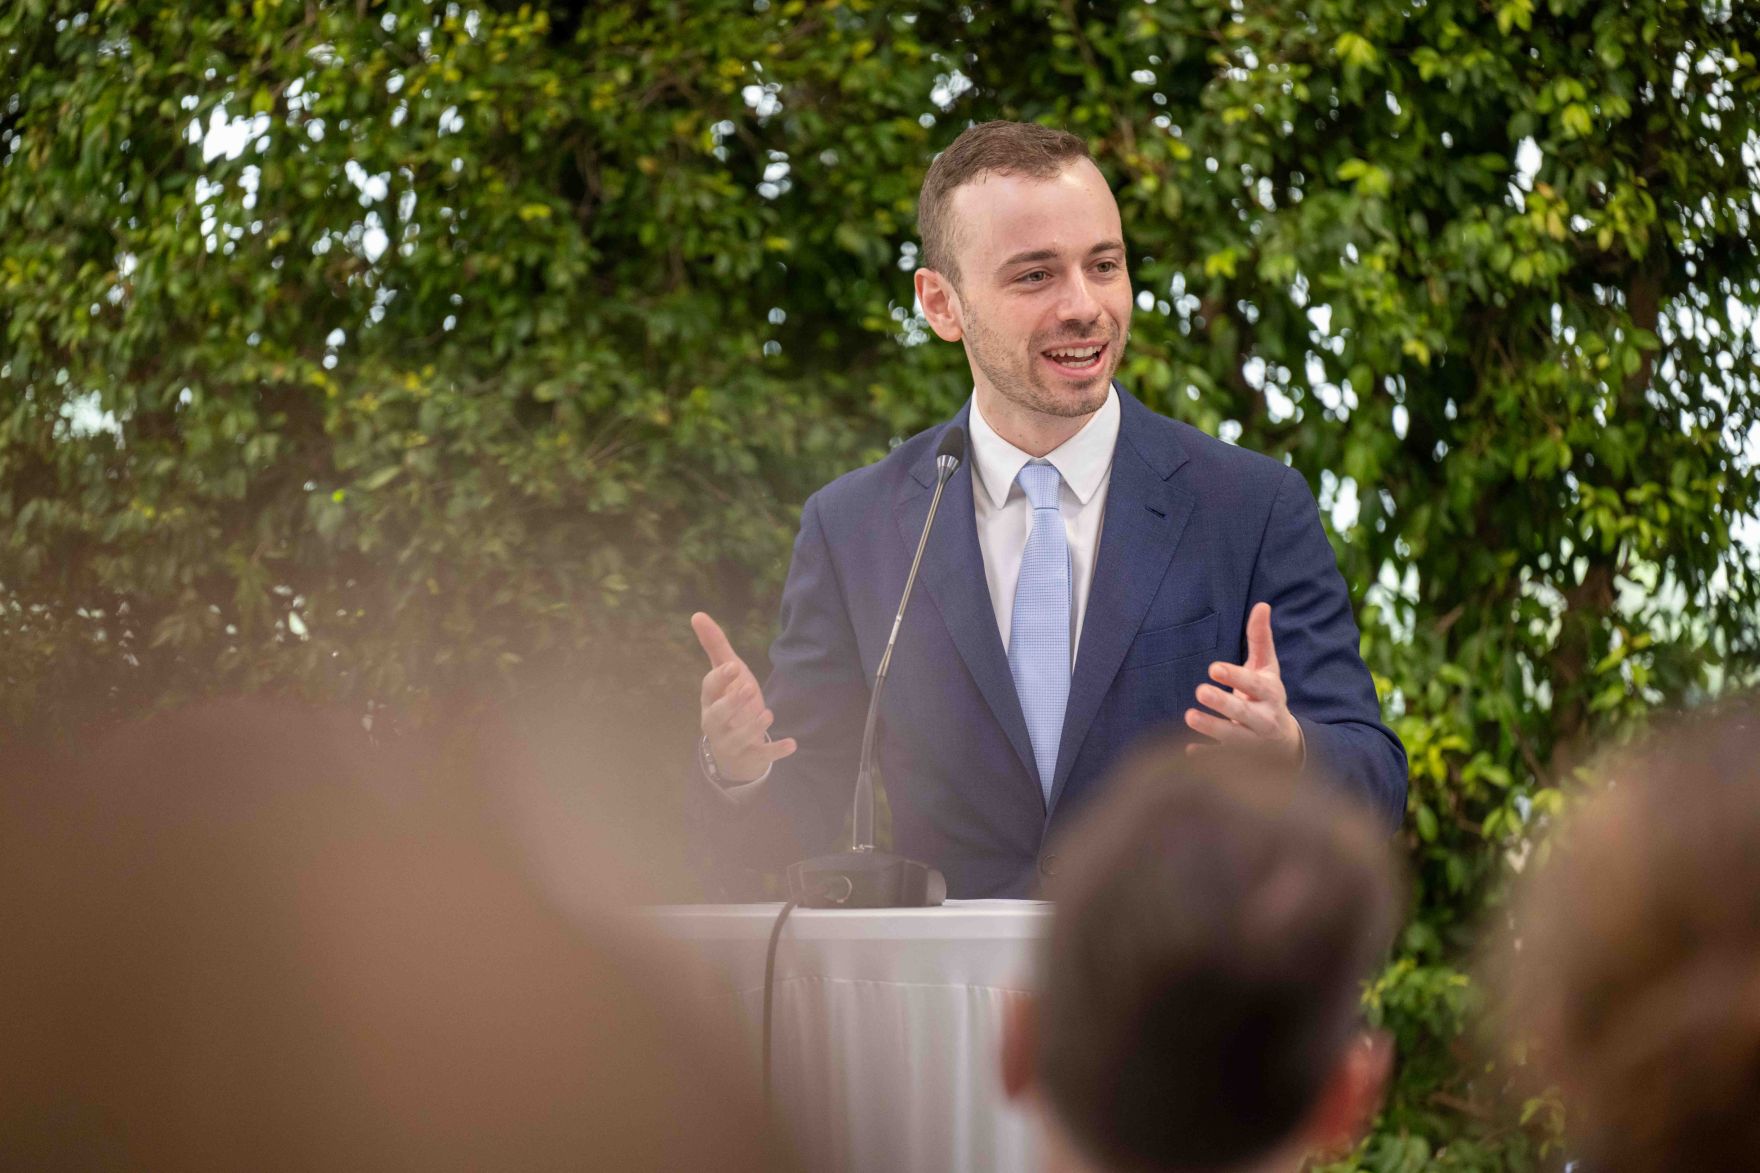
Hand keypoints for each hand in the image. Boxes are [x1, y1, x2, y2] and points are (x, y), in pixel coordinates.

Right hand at [692, 612, 797, 783]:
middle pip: (719, 715)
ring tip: (768, 714)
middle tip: (750, 687)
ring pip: (737, 737)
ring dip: (752, 727)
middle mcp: (715, 722)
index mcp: (710, 700)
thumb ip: (715, 646)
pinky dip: (775, 750)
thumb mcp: (726, 673)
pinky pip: (761, 755)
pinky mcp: (750, 756)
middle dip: (733, 703)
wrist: (735, 748)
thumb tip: (697, 614)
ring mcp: (731, 742)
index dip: (720, 678)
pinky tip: (792, 744)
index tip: (734, 666)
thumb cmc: (730, 700)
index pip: (709, 688)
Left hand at [1184, 602, 1303, 764]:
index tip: (1213, 668)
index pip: (1255, 685)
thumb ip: (1260, 639)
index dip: (1236, 676)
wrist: (1285, 743)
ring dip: (1212, 728)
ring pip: (1234, 738)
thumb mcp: (1267, 668)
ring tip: (1189, 716)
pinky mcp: (1241, 760)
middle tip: (1200, 691)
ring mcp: (1254, 743)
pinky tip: (1188, 750)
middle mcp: (1265, 719)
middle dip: (1224, 703)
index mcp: (1271, 694)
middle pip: (1245, 713)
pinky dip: (1207, 756)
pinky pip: (1223, 760)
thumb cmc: (1268, 696)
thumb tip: (1262, 605)